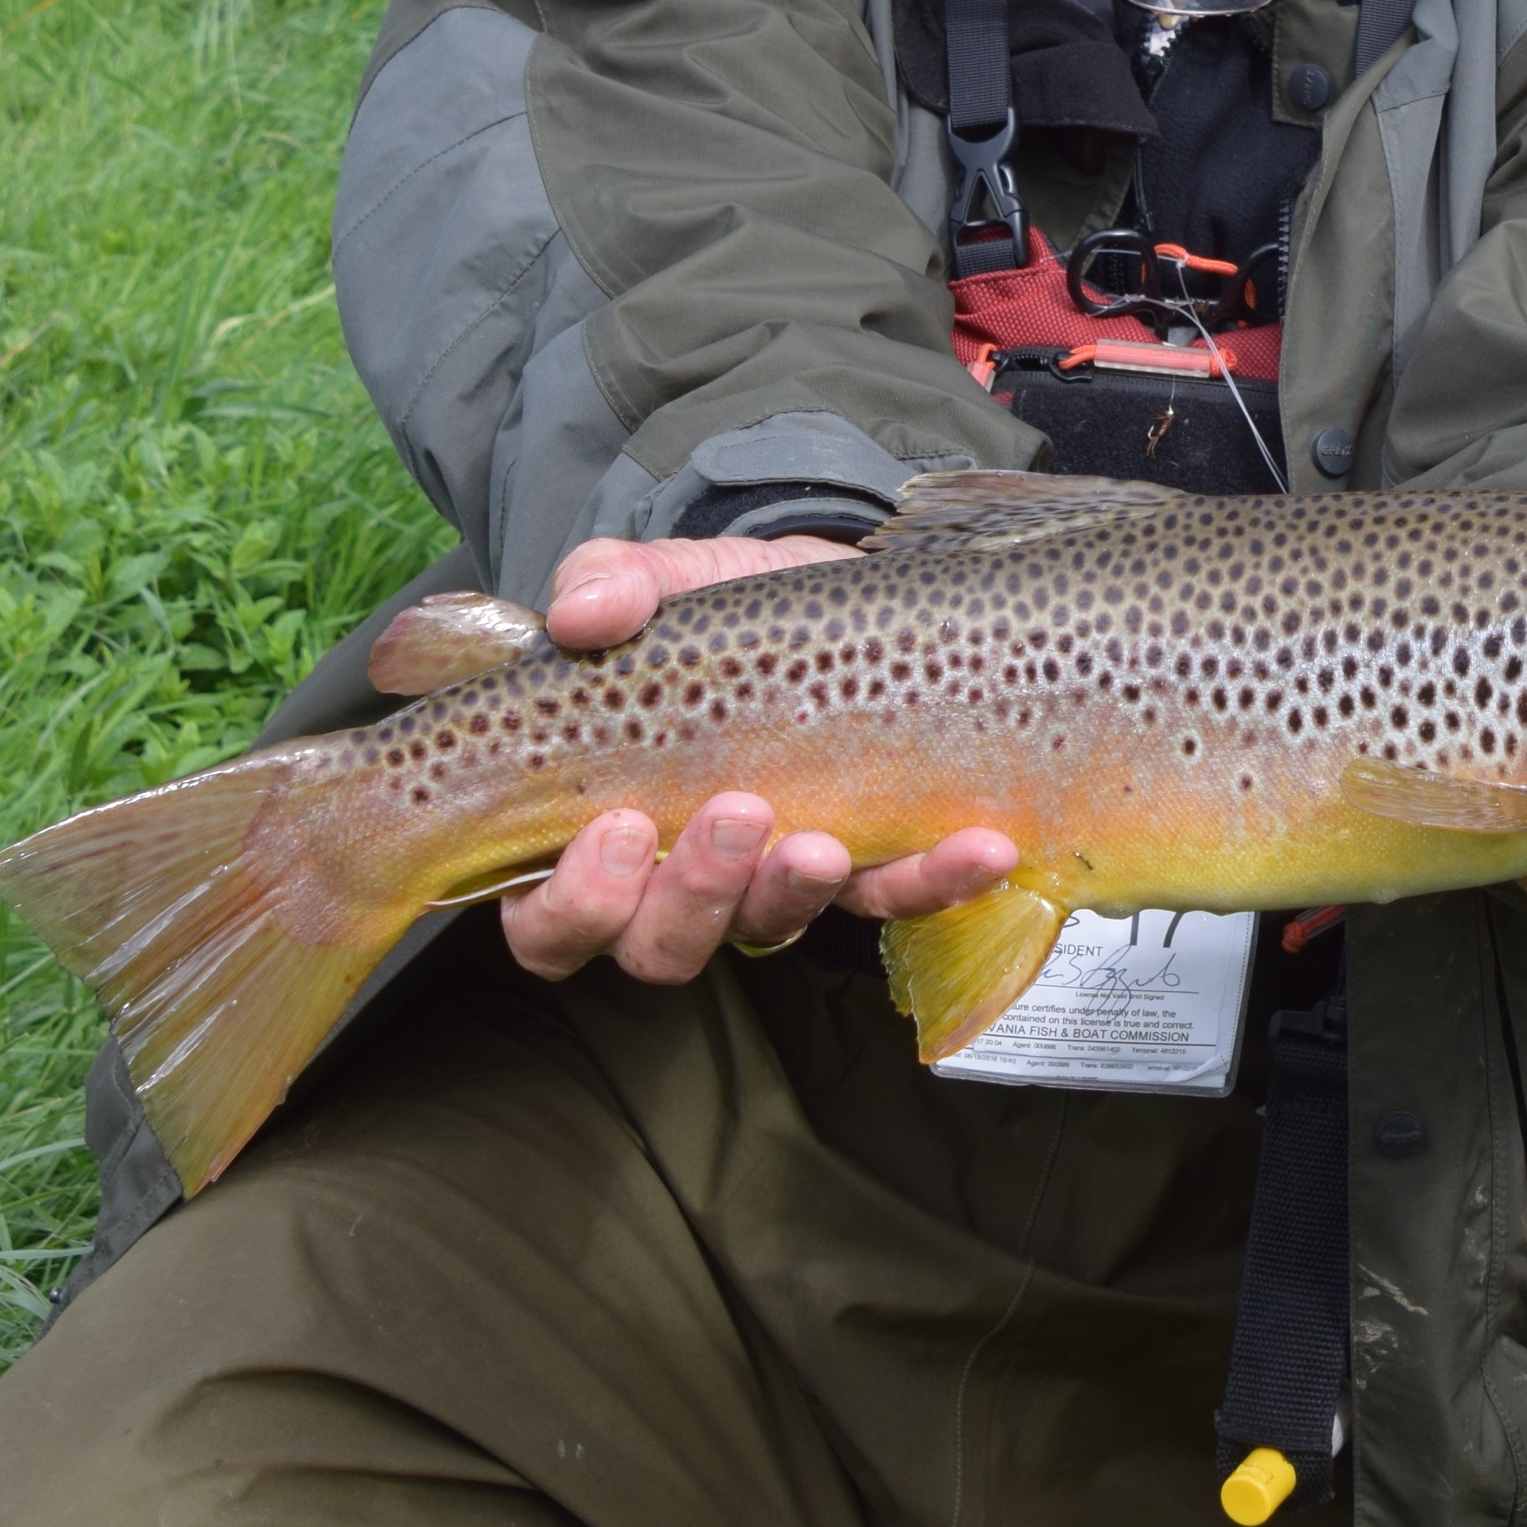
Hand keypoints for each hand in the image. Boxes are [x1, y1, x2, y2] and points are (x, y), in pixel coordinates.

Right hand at [502, 532, 1019, 983]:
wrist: (839, 593)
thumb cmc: (728, 611)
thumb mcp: (671, 580)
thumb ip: (614, 584)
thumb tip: (578, 613)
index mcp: (598, 834)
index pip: (549, 921)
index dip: (572, 901)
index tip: (616, 826)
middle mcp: (679, 880)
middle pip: (657, 945)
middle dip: (689, 896)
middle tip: (733, 817)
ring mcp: (776, 881)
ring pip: (768, 930)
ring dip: (793, 893)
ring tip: (822, 842)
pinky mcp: (872, 866)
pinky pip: (899, 898)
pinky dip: (935, 880)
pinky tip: (976, 845)